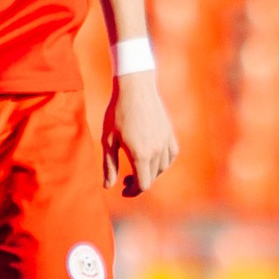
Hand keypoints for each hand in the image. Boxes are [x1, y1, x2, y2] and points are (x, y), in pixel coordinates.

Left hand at [103, 70, 178, 195]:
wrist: (135, 87)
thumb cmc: (117, 112)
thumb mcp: (108, 140)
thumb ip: (109, 165)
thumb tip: (108, 186)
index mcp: (140, 154)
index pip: (142, 184)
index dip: (132, 192)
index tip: (123, 189)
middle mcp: (156, 150)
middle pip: (152, 177)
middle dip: (138, 183)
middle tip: (124, 180)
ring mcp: (165, 141)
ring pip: (162, 168)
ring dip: (150, 173)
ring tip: (137, 168)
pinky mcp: (169, 133)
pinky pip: (170, 155)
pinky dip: (163, 162)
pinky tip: (153, 159)